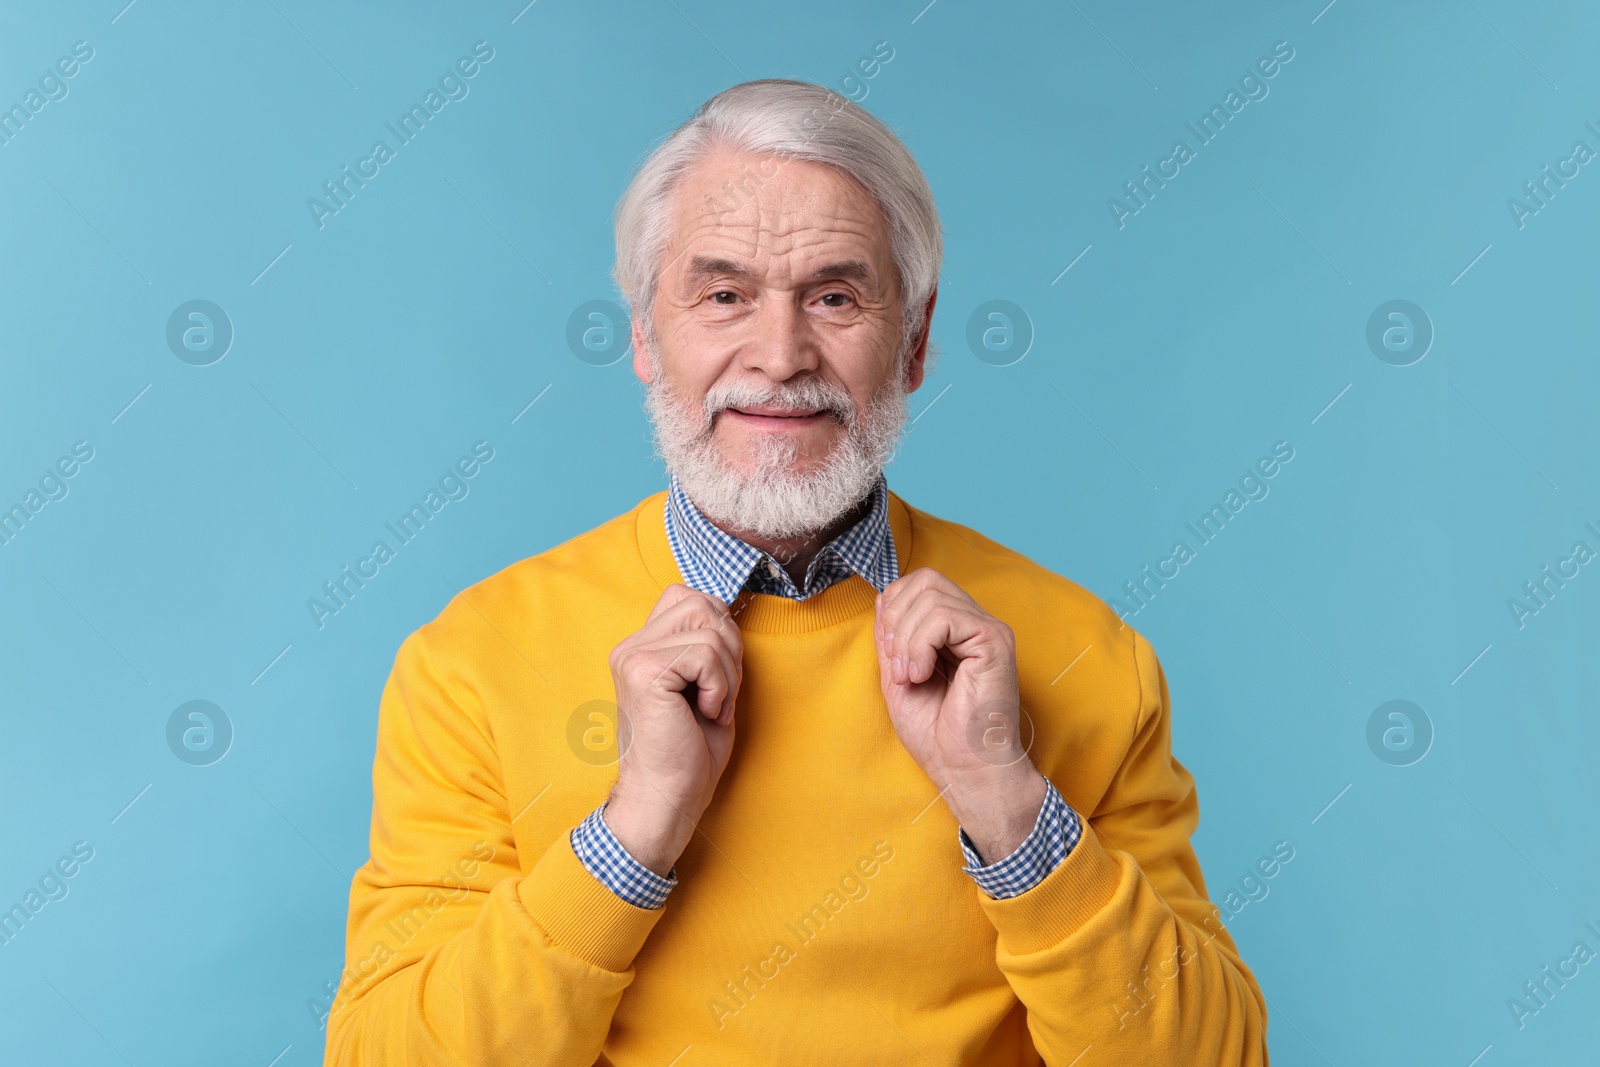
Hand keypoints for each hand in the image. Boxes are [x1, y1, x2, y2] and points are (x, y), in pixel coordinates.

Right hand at [603, 584, 743, 875]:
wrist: (666, 799)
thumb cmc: (689, 752)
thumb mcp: (705, 685)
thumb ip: (708, 645)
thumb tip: (728, 609)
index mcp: (641, 647)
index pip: (689, 596)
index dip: (719, 628)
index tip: (718, 676)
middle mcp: (631, 646)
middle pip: (703, 604)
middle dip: (729, 650)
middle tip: (719, 695)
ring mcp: (634, 656)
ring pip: (710, 629)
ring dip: (727, 674)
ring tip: (711, 708)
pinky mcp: (645, 671)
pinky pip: (706, 654)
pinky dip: (719, 688)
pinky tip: (703, 714)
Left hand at [874, 568, 1045, 862]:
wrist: (965, 771)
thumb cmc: (938, 735)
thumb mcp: (899, 677)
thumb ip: (893, 638)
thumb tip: (883, 599)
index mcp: (955, 631)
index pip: (919, 584)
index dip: (892, 609)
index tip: (890, 657)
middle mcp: (975, 624)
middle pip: (924, 580)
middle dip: (895, 618)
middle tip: (897, 665)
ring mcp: (987, 630)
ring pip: (930, 596)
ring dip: (906, 639)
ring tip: (911, 676)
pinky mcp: (994, 641)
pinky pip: (944, 617)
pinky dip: (920, 645)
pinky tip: (923, 675)